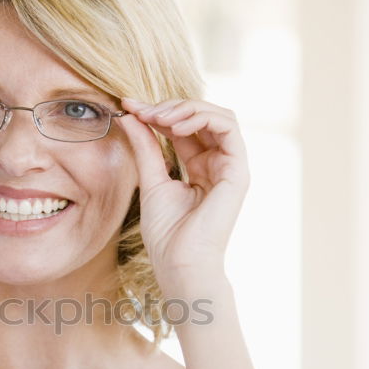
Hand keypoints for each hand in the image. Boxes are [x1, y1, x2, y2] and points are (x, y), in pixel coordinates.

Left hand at [120, 97, 249, 289]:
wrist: (179, 262)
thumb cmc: (167, 233)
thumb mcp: (150, 180)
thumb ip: (145, 147)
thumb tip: (130, 115)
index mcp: (200, 167)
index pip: (183, 128)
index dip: (158, 112)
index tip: (129, 107)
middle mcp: (218, 163)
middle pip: (202, 117)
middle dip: (170, 107)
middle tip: (142, 110)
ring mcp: (231, 166)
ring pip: (218, 115)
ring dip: (186, 108)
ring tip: (158, 116)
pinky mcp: (238, 170)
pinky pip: (228, 127)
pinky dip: (202, 117)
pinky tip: (175, 125)